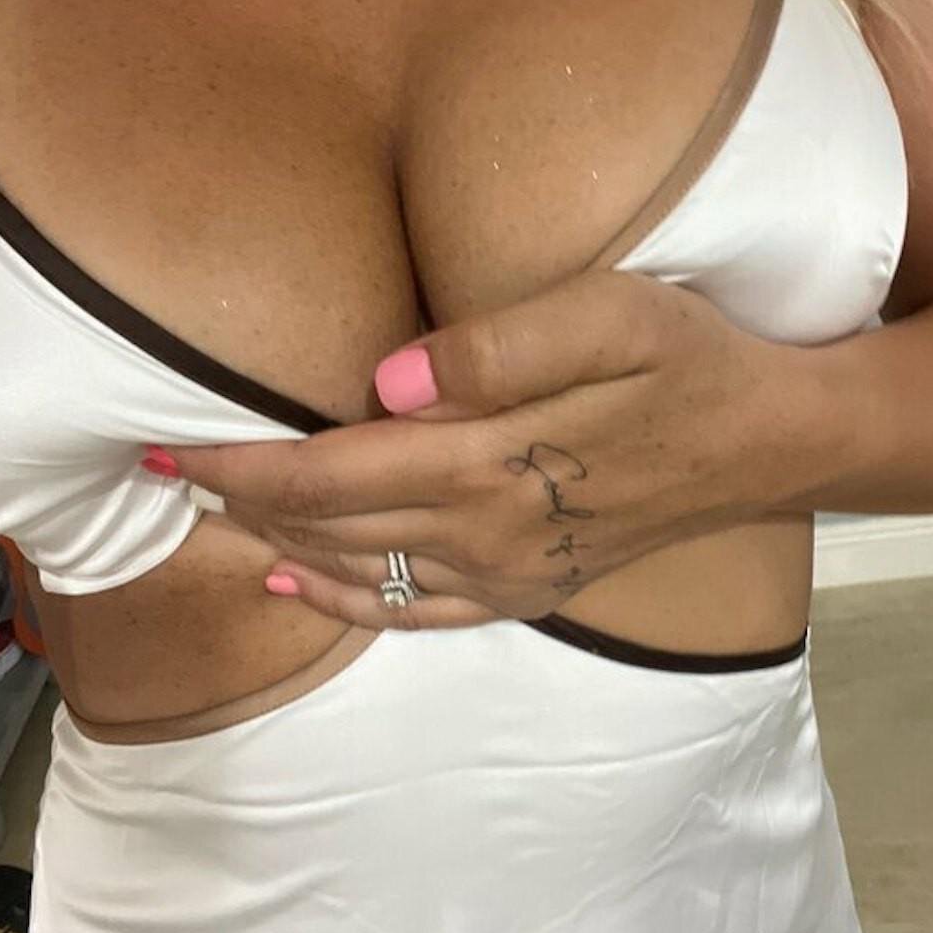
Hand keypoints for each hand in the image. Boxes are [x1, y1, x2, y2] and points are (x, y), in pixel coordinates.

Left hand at [158, 269, 804, 628]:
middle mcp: (485, 533)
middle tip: (162, 473)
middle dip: (239, 500)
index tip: (161, 448)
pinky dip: (346, 603)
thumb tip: (386, 383)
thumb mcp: (611, 317)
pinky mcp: (530, 589)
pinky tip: (298, 585)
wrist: (770, 441)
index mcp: (490, 462)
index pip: (329, 472)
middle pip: (329, 526)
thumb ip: (498, 348)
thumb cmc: (689, 359)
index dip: (238, 464)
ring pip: (359, 574)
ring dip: (277, 545)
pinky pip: (417, 615)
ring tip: (208, 518)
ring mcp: (507, 573)